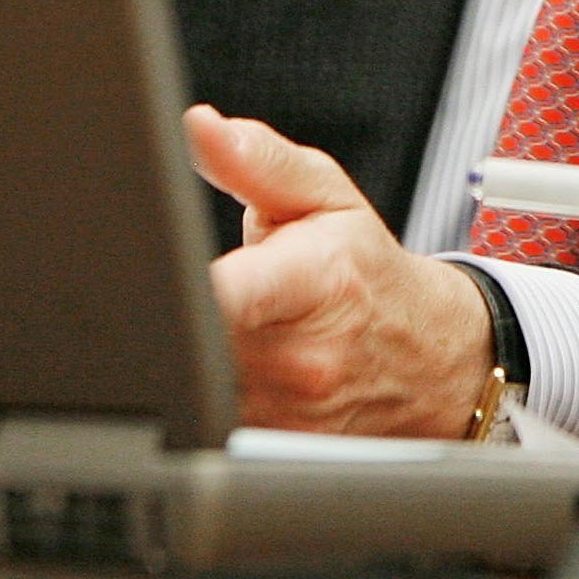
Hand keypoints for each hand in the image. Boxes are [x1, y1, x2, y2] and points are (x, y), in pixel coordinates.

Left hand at [183, 104, 494, 436]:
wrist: (428, 358)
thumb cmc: (369, 273)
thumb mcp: (326, 198)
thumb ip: (257, 159)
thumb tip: (202, 126)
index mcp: (317, 281)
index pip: (227, 296)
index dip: (180, 292)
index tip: (151, 279)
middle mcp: (303, 358)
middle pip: (184, 343)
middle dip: (161, 315)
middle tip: (178, 293)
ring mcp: (286, 415)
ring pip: (184, 386)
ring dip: (178, 358)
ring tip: (207, 330)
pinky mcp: (267, 451)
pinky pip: (199, 423)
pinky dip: (194, 394)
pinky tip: (218, 372)